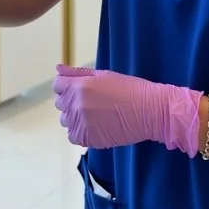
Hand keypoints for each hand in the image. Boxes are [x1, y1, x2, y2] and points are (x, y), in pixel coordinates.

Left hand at [52, 65, 202, 155]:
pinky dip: (80, 132)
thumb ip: (77, 73)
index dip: (67, 85)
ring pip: (66, 120)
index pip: (58, 85)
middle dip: (71, 100)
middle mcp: (76, 105)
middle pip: (60, 103)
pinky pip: (73, 135)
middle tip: (92, 101)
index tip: (80, 88)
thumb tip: (58, 69)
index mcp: (79, 87)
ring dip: (75, 117)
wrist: (150, 111)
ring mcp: (81, 124)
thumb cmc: (129, 89)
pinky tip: (95, 126)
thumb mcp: (103, 75)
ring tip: (95, 114)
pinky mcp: (88, 139)